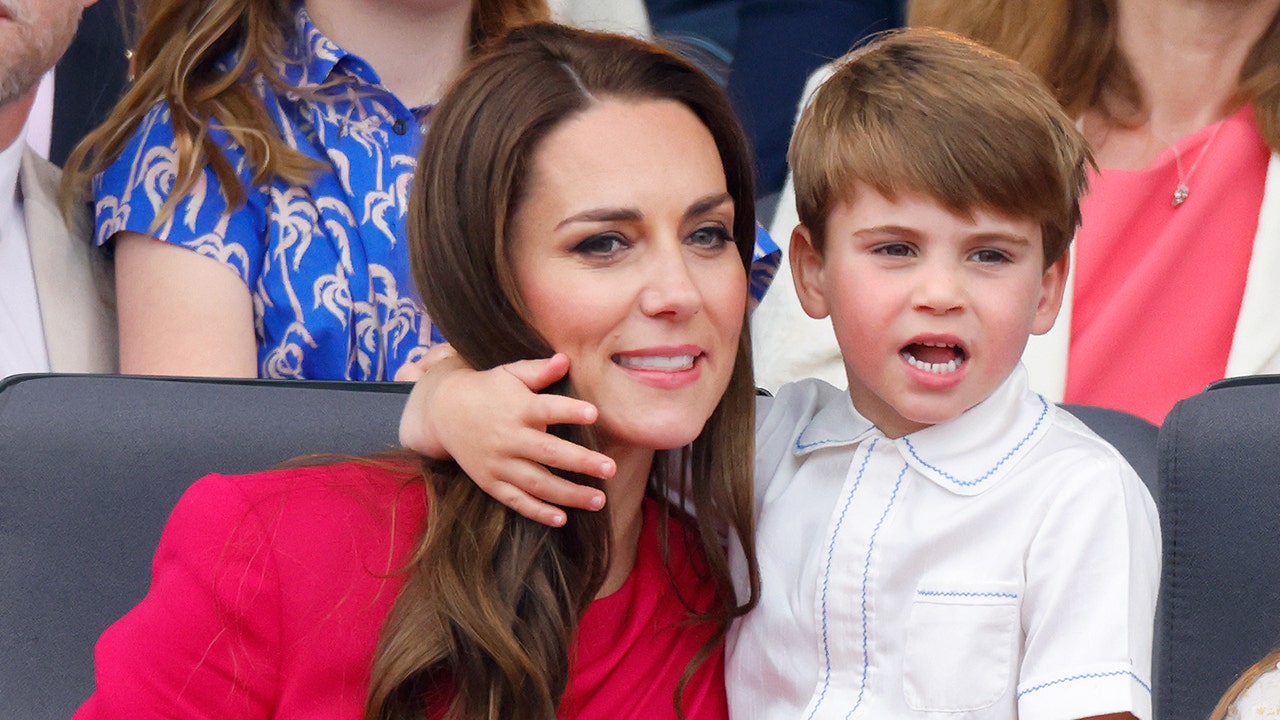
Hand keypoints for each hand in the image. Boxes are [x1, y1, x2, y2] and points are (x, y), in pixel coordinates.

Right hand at [398, 352, 613, 526]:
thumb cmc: (487, 389)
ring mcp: (499, 463)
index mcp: (518, 408)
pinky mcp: (490, 482)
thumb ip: (538, 371)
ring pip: (538, 483)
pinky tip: (562, 519)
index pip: (548, 409)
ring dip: (570, 494)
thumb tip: (566, 359)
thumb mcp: (510, 374)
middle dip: (581, 462)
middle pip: (549, 452)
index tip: (593, 413)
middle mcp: (509, 437)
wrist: (443, 412)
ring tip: (599, 500)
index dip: (570, 411)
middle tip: (610, 468)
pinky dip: (538, 512)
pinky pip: (516, 501)